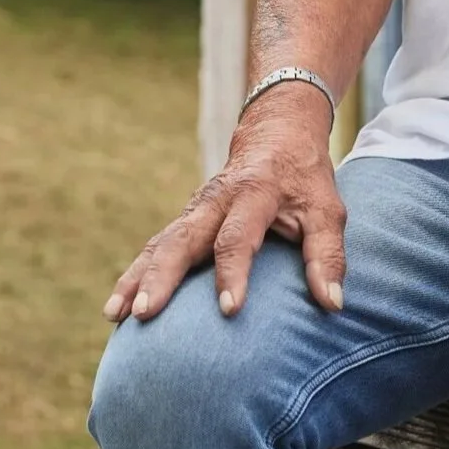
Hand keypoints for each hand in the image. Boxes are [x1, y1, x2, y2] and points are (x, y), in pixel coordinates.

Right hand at [103, 86, 345, 321]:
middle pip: (182, 239)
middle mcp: (215, 201)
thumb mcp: (327, 209)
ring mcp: (195, 210)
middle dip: (162, 277)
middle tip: (145, 313)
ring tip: (116, 315)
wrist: (276, 133)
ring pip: (160, 243)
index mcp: (253, 194)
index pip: (237, 237)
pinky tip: (116, 308)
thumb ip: (328, 255)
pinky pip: (155, 248)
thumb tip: (332, 305)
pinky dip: (134, 275)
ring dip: (136, 278)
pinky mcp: (185, 220)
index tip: (228, 310)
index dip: (233, 273)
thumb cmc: (305, 178)